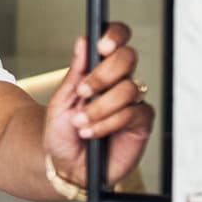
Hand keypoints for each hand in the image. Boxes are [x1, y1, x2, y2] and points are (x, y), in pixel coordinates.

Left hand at [43, 23, 154, 188]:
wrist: (65, 166)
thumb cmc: (62, 133)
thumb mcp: (61, 101)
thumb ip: (75, 72)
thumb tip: (83, 42)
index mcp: (100, 71)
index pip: (116, 41)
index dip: (114, 36)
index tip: (101, 45)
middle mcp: (118, 83)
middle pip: (128, 58)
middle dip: (104, 73)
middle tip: (84, 91)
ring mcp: (131, 103)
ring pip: (129, 88)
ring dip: (100, 107)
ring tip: (81, 121)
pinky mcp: (140, 123)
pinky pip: (133, 114)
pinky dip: (109, 123)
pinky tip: (92, 132)